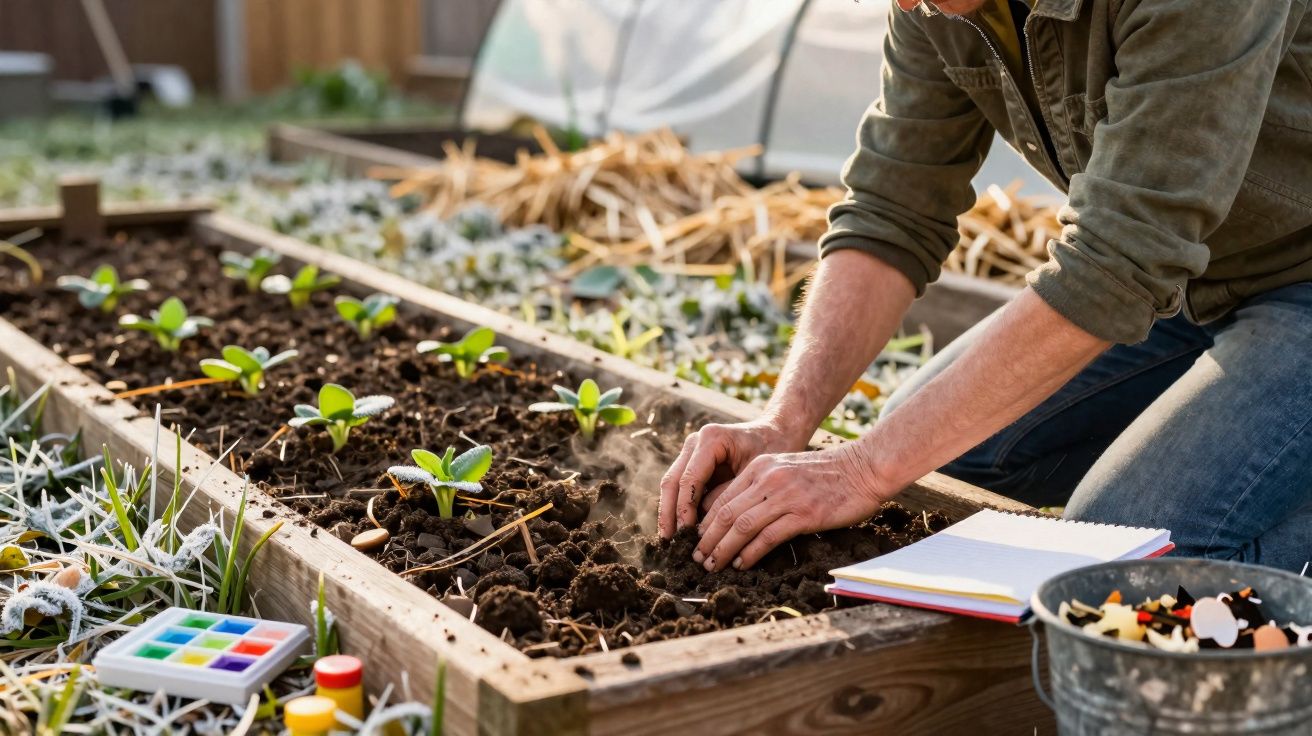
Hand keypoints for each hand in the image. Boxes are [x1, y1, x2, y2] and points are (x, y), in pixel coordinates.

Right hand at [658, 419, 805, 538]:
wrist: (778, 433)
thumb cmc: (773, 451)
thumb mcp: (755, 476)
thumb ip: (729, 496)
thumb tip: (706, 526)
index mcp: (711, 439)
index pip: (689, 478)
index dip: (685, 508)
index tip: (686, 533)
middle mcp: (696, 442)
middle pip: (673, 481)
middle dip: (669, 513)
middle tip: (669, 542)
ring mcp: (691, 450)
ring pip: (672, 484)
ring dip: (669, 513)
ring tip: (669, 541)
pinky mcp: (692, 462)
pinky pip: (680, 487)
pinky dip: (678, 508)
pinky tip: (679, 531)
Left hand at [693, 443, 889, 571]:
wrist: (864, 467)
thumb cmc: (827, 474)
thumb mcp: (786, 469)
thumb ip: (762, 486)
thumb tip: (737, 515)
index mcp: (760, 467)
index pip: (721, 497)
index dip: (705, 522)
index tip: (695, 541)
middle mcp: (768, 478)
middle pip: (725, 513)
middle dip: (707, 539)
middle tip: (696, 559)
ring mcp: (785, 495)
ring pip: (741, 526)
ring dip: (722, 549)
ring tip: (712, 566)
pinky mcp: (804, 513)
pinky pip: (768, 537)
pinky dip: (750, 553)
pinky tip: (741, 564)